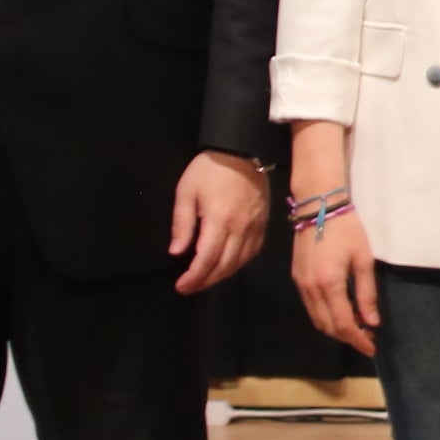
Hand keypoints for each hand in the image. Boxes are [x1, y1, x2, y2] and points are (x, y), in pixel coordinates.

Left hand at [169, 151, 268, 295]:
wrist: (243, 152)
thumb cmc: (209, 170)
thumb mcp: (186, 192)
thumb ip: (182, 224)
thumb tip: (177, 252)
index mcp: (219, 220)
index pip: (207, 258)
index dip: (194, 277)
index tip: (181, 286)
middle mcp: (240, 228)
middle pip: (225, 266)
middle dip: (206, 281)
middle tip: (189, 287)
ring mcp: (255, 227)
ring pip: (240, 262)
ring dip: (222, 275)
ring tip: (205, 279)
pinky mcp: (263, 225)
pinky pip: (252, 252)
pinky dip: (239, 263)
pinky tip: (227, 265)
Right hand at [292, 209, 380, 356]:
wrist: (318, 208)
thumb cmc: (347, 230)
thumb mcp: (364, 260)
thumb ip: (367, 293)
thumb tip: (371, 322)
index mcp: (329, 284)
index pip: (344, 324)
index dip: (358, 340)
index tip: (372, 348)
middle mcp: (311, 289)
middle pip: (328, 326)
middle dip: (348, 337)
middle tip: (368, 338)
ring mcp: (301, 285)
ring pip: (317, 319)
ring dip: (336, 329)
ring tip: (358, 327)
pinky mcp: (297, 279)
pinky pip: (311, 307)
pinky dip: (326, 316)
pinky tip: (341, 312)